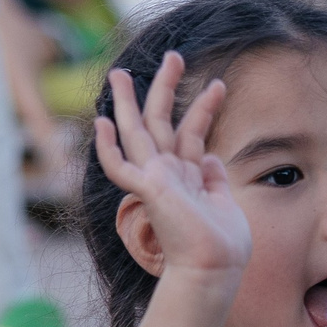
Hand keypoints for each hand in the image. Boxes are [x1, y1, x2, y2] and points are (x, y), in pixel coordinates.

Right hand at [97, 53, 251, 281]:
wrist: (216, 270)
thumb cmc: (223, 245)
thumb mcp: (224, 202)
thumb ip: (214, 177)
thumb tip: (211, 155)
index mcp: (187, 177)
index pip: (191, 134)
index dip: (203, 109)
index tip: (216, 86)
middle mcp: (168, 174)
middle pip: (161, 122)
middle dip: (165, 88)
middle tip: (173, 55)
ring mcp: (155, 181)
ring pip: (139, 133)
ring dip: (134, 101)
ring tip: (123, 72)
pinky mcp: (148, 191)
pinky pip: (120, 166)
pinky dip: (107, 147)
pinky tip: (102, 123)